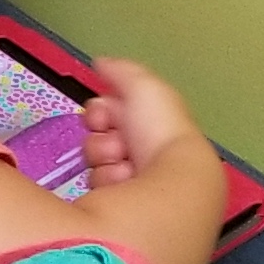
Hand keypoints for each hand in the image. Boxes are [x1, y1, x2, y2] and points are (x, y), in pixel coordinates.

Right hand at [80, 58, 203, 184]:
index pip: (104, 112)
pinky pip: (96, 185)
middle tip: (118, 143)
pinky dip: (107, 181)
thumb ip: (120, 71)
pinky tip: (124, 181)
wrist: (170, 175)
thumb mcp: (144, 87)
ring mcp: (128, 176)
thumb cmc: (159, 129)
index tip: (103, 118)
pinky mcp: (120, 200)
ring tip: (125, 164)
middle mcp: (135, 147)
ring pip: (94, 163)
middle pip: (96, 138)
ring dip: (105, 160)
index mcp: (142, 121)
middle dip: (102, 139)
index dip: (99, 112)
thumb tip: (99, 62)